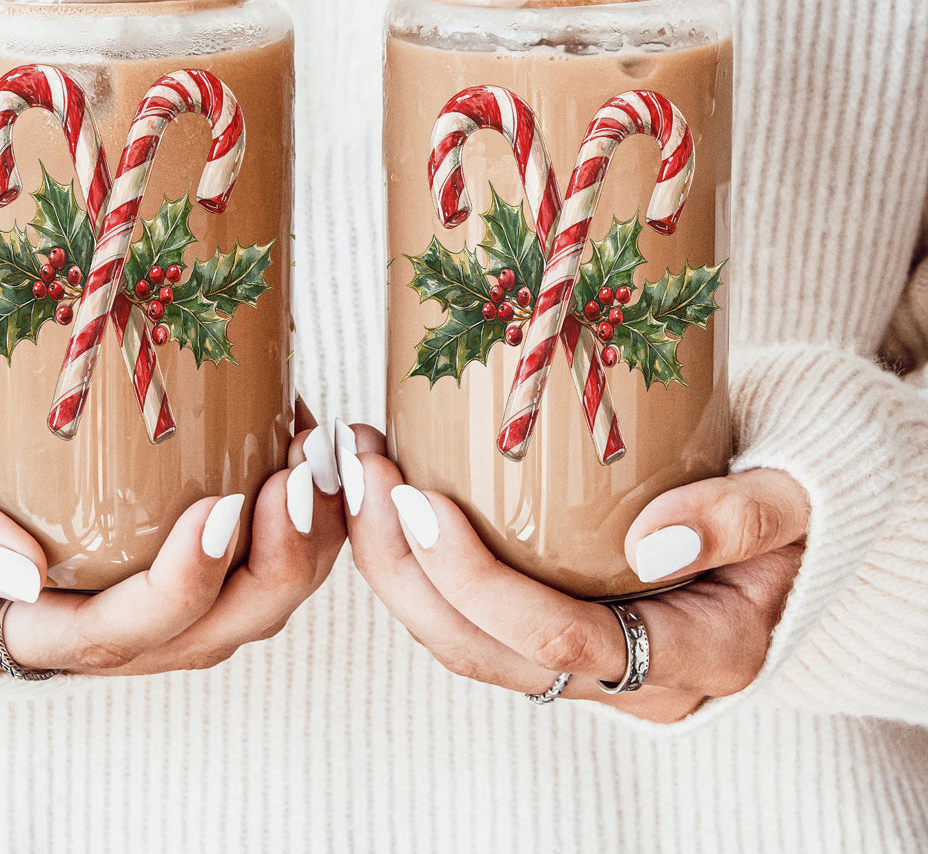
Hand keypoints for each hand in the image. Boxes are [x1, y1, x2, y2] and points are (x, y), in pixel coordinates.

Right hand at [0, 400, 344, 675]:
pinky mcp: (190, 555)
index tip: (219, 510)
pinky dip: (300, 512)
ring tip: (325, 462)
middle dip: (275, 564)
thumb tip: (18, 569)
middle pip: (214, 629)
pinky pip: (261, 554)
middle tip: (299, 482)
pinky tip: (309, 443)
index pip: (124, 631)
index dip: (184, 585)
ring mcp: (161, 594)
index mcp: (42, 632)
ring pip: (254, 599)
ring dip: (305, 540)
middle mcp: (115, 628)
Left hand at [338, 423, 808, 722]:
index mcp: (696, 655)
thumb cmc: (791, 507)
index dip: (476, 580)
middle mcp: (632, 678)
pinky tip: (388, 495)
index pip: (562, 639)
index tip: (417, 502)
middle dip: (404, 569)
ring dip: (394, 564)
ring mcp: (588, 660)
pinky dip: (416, 561)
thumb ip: (740, 518)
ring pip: (463, 642)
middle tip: (363, 475)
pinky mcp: (555, 627)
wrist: (787, 523)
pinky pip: (469, 616)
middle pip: (486, 653)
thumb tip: (651, 543)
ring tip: (359, 476)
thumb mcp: (793, 501)